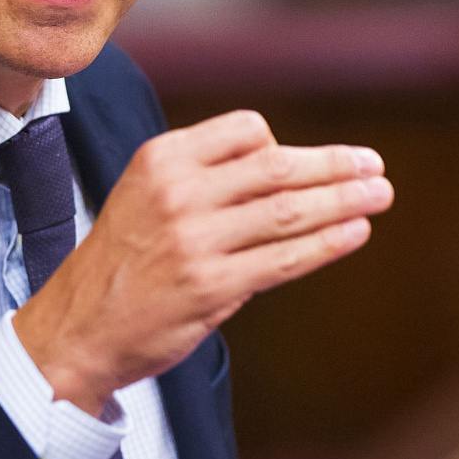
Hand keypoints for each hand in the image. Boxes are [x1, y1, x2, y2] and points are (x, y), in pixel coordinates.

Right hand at [13, 110, 391, 414]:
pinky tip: (355, 232)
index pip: (245, 130)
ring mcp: (196, 241)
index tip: (312, 161)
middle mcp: (179, 194)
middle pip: (277, 168)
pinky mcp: (212, 287)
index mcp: (161, 159)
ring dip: (344, 201)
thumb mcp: (145, 194)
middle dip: (334, 166)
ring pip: (289, 211)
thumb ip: (206, 177)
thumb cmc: (121, 261)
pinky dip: (328, 243)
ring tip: (380, 195)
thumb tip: (288, 169)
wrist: (78, 328)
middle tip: (374, 167)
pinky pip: (285, 259)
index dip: (284, 145)